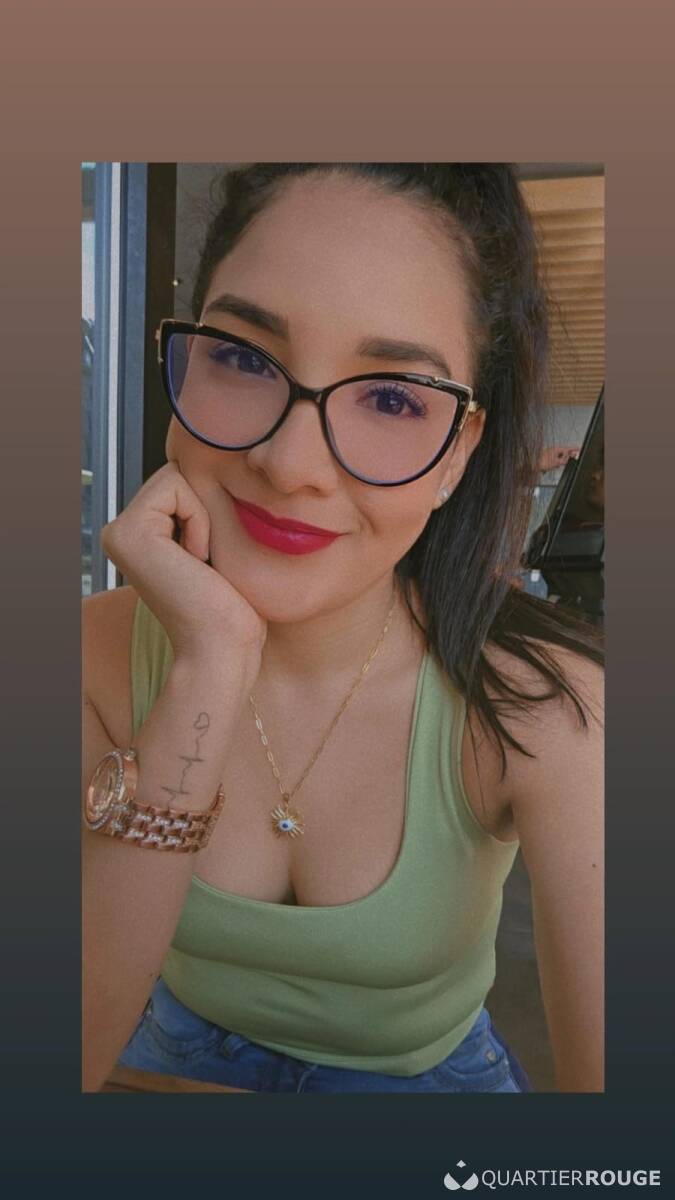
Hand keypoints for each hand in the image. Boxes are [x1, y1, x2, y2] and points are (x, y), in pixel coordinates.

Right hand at [101, 462, 266, 664]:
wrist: (222, 647)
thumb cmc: (230, 608)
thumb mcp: (215, 547)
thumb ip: (202, 510)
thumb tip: (217, 468)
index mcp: (138, 536)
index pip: (180, 481)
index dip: (207, 508)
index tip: (209, 557)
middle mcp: (120, 533)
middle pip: (176, 475)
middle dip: (204, 508)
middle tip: (206, 560)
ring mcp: (119, 533)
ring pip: (177, 477)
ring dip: (204, 515)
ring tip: (201, 561)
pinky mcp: (128, 534)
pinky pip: (177, 488)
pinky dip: (200, 519)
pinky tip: (197, 559)